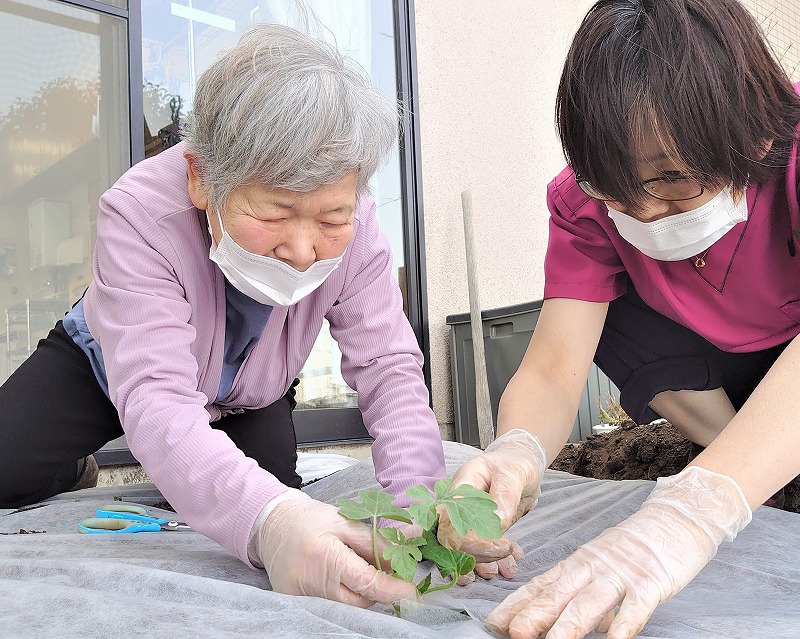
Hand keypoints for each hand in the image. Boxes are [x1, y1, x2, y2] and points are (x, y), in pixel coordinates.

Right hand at [255, 492, 417, 606]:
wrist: (272, 525)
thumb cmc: (310, 519)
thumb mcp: (346, 521)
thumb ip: (377, 540)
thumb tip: (410, 546)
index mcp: (326, 555)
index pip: (367, 582)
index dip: (393, 588)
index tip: (411, 591)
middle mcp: (311, 581)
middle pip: (359, 600)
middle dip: (375, 589)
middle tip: (380, 570)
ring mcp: (300, 596)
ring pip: (345, 606)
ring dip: (358, 592)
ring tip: (353, 569)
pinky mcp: (294, 603)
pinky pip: (328, 606)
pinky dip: (340, 595)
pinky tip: (337, 578)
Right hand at [438, 429, 546, 579]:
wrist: (522, 464)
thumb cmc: (515, 463)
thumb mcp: (514, 474)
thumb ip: (505, 496)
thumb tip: (498, 523)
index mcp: (461, 484)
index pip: (449, 516)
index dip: (467, 537)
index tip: (499, 544)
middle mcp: (457, 503)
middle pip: (451, 537)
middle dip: (474, 555)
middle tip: (504, 557)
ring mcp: (465, 517)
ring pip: (462, 548)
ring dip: (483, 563)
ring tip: (506, 569)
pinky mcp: (476, 529)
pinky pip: (477, 550)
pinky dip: (493, 561)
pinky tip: (509, 565)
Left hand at [485, 466, 751, 638]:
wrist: (677, 518)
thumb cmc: (635, 547)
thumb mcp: (599, 564)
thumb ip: (579, 591)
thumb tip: (558, 623)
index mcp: (578, 564)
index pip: (541, 585)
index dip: (517, 604)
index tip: (494, 621)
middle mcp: (593, 567)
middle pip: (559, 593)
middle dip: (533, 614)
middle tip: (510, 632)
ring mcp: (622, 574)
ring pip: (591, 602)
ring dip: (568, 625)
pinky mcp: (652, 582)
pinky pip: (636, 606)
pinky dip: (624, 624)